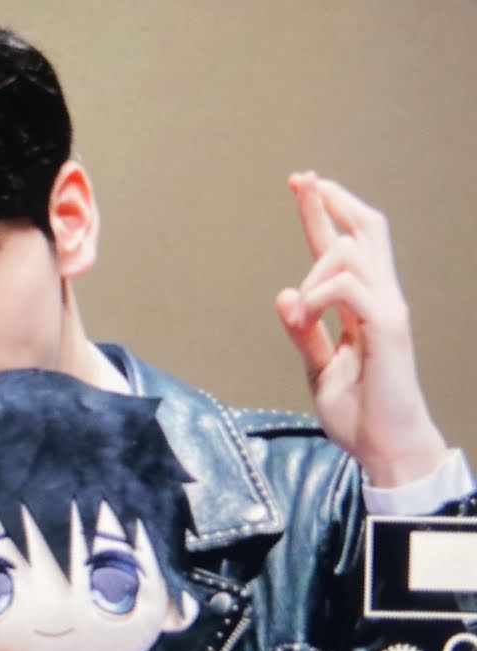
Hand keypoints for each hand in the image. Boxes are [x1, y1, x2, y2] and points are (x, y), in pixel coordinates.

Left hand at [275, 171, 447, 487]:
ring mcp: (388, 310)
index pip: (343, 247)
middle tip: (302, 181)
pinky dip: (319, 295)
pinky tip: (307, 316)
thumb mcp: (319, 367)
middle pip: (365, 230)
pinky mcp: (389, 328)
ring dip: (314, 271)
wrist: (384, 448)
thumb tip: (283, 295)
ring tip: (302, 311)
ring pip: (352, 251)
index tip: (303, 182)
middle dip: (331, 201)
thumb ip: (303, 333)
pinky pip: (350, 288)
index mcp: (361, 307)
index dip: (323, 213)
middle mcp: (380, 299)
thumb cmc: (359, 411)